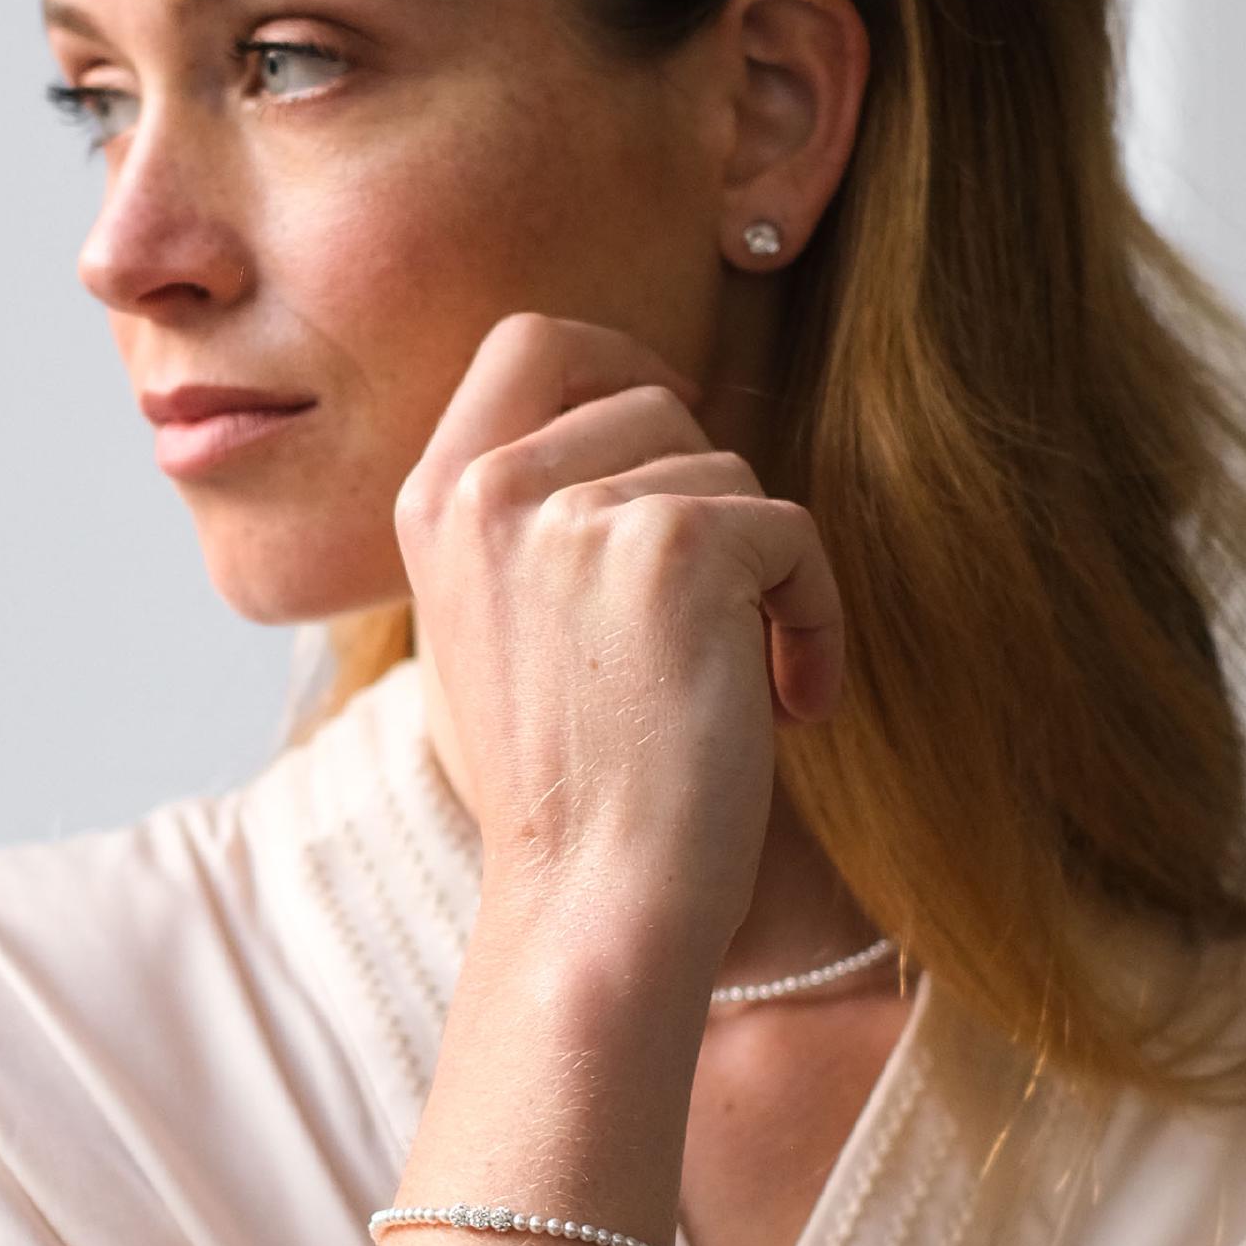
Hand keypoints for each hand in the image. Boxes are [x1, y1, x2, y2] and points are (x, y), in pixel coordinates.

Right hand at [393, 312, 845, 971]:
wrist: (590, 901)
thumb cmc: (562, 788)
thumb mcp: (497, 626)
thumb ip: (530, 518)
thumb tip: (641, 417)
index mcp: (430, 506)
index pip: (529, 344)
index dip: (616, 360)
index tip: (671, 426)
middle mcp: (484, 490)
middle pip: (648, 399)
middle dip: (702, 493)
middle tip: (709, 612)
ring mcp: (573, 511)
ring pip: (724, 466)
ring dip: (761, 570)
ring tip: (740, 680)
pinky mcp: (673, 543)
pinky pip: (790, 528)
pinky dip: (814, 615)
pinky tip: (789, 702)